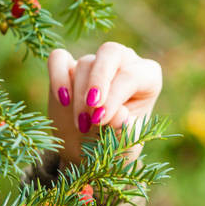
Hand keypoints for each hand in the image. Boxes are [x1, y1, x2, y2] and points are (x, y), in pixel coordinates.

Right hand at [47, 41, 162, 165]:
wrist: (90, 153)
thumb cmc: (115, 146)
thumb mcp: (125, 144)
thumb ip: (124, 129)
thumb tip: (120, 114)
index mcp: (147, 77)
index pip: (131, 75)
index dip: (114, 96)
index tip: (100, 120)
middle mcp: (124, 63)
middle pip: (111, 52)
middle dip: (98, 79)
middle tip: (90, 106)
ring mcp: (95, 64)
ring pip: (84, 64)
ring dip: (79, 96)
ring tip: (81, 125)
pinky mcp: (68, 68)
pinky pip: (58, 59)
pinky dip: (57, 76)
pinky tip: (62, 100)